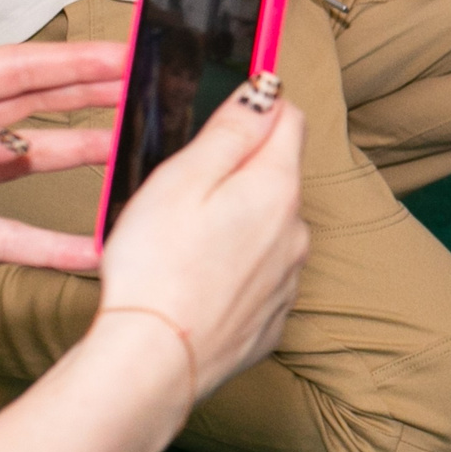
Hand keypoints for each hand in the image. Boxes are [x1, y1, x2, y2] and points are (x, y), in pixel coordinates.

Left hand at [0, 41, 127, 316]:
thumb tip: (7, 142)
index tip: (123, 54)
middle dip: (91, 96)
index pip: (17, 68)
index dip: (73, 61)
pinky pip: (14, 236)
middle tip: (145, 90)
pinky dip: (53, 243)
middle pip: (35, 107)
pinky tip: (90, 247)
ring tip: (133, 154)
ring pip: (34, 165)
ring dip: (82, 157)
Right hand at [94, 80, 306, 400]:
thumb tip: (266, 88)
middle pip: (278, 175)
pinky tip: (197, 280)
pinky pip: (259, 275)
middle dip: (241, 170)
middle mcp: (296, 231)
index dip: (261, 104)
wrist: (155, 363)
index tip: (231, 107)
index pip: (290, 120)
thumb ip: (231, 131)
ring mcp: (288, 278)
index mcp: (276, 188)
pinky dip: (235, 269)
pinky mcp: (272, 318)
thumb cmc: (156, 267)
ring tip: (183, 241)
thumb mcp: (183, 179)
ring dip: (239, 222)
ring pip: (270, 227)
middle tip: (184, 187)